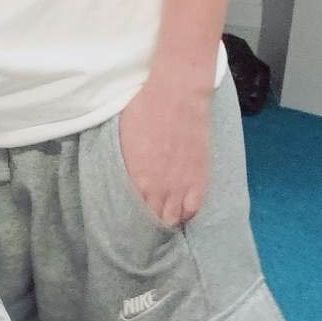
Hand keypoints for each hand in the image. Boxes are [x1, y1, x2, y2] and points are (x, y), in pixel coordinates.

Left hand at [117, 79, 210, 226]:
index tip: (127, 221)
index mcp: (135, 176)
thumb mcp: (122, 139)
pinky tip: (182, 214)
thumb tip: (126, 180)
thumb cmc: (144, 111)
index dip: (131, 216)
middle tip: (144, 224)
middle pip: (153, 217)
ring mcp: (181, 183)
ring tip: (163, 221)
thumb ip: (126, 165)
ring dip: (168, 219)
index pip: (132, 209)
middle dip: (148, 222)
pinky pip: (194, 206)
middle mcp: (158, 186)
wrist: (177, 96)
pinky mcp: (199, 177)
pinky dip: (187, 213)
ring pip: (174, 216)